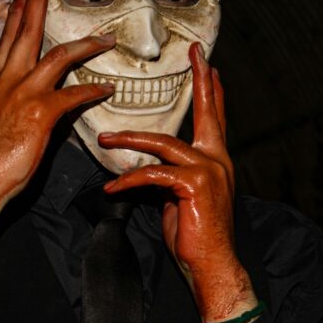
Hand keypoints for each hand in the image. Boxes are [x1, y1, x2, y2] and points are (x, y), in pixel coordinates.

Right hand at [0, 0, 113, 250]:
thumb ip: (3, 104)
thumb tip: (14, 102)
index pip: (7, 38)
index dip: (17, 12)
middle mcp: (7, 80)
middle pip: (26, 30)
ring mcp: (23, 94)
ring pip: (57, 55)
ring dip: (85, 44)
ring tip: (105, 37)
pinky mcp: (40, 113)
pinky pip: (73, 95)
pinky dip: (92, 91)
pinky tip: (107, 89)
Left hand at [99, 43, 256, 322]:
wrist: (212, 266)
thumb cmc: (195, 237)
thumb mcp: (180, 200)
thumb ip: (171, 177)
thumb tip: (152, 167)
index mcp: (216, 161)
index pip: (214, 118)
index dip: (212, 91)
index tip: (208, 65)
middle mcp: (217, 160)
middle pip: (207, 113)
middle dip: (200, 82)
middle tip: (195, 56)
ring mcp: (208, 171)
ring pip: (164, 143)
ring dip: (130, 139)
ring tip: (104, 137)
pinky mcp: (194, 186)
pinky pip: (154, 174)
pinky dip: (129, 180)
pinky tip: (112, 188)